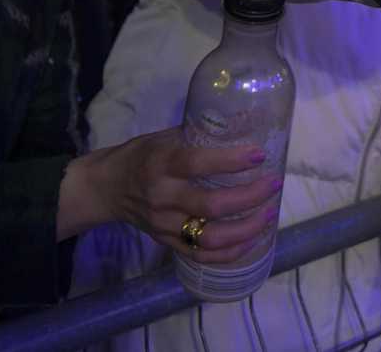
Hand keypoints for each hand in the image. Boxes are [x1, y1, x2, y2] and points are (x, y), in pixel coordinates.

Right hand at [66, 128, 281, 264]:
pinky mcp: (165, 242)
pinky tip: (251, 240)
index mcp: (161, 164)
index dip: (230, 161)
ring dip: (246, 229)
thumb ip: (199, 135)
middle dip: (250, 197)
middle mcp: (162, 197)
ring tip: (270, 213)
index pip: (197, 164)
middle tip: (274, 184)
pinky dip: (229, 253)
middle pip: (211, 206)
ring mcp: (163, 225)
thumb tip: (244, 124)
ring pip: (210, 237)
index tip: (259, 155)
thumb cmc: (141, 155)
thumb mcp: (164, 137)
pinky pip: (200, 255)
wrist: (105, 187)